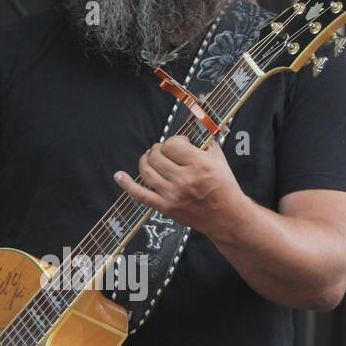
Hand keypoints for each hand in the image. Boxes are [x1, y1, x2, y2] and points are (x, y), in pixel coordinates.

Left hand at [113, 136, 239, 233]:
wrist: (226, 216)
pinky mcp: (165, 207)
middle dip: (159, 149)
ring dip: (145, 160)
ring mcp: (172, 194)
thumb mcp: (219, 160)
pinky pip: (140, 194)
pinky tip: (119, 176)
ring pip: (146, 171)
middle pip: (157, 155)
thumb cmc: (224, 188)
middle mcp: (184, 179)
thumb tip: (190, 129)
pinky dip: (126, 184)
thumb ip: (204, 142)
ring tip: (150, 158)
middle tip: (164, 151)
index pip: (172, 144)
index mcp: (199, 165)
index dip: (174, 141)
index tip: (179, 144)